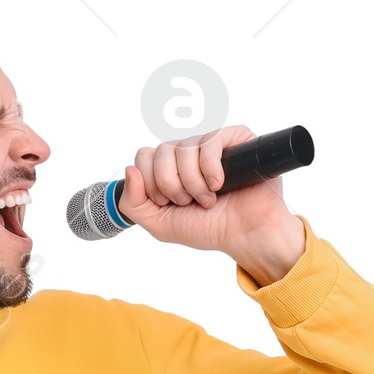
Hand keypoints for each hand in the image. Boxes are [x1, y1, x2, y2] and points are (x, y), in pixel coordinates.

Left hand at [117, 127, 305, 284]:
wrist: (244, 234)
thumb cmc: (208, 229)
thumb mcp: (160, 224)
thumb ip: (133, 203)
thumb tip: (129, 169)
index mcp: (170, 170)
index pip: (144, 157)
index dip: (151, 182)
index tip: (167, 202)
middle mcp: (188, 155)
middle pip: (161, 151)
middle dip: (171, 184)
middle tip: (188, 202)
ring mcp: (210, 145)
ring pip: (183, 147)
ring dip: (193, 182)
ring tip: (208, 199)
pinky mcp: (234, 139)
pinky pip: (210, 141)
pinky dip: (210, 168)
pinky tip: (219, 185)